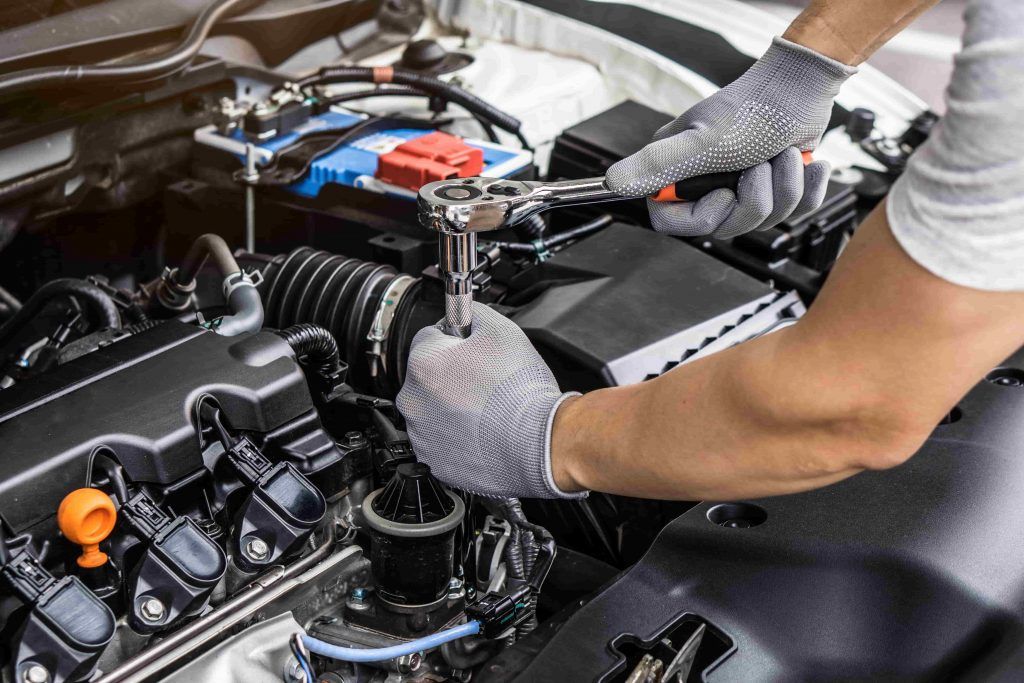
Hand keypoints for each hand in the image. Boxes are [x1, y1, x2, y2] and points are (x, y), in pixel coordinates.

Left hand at [396, 303, 584, 499]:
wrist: (536, 443)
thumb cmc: (520, 392)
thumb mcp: (501, 330)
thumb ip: (473, 311)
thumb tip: (464, 310)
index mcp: (424, 362)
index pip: (430, 337)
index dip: (456, 341)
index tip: (473, 351)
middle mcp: (413, 399)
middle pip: (428, 376)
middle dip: (451, 375)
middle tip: (485, 383)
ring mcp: (421, 433)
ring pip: (432, 410)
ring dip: (451, 408)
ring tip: (486, 409)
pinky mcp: (433, 460)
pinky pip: (439, 441)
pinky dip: (455, 437)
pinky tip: (480, 431)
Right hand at [606, 37, 855, 238]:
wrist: (804, 87)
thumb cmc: (755, 108)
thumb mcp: (703, 142)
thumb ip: (657, 165)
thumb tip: (613, 183)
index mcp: (679, 171)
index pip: (675, 222)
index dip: (705, 216)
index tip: (725, 192)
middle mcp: (706, 180)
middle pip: (726, 225)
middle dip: (755, 199)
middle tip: (760, 164)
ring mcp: (740, 185)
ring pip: (763, 220)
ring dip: (785, 187)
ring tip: (785, 155)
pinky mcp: (772, 185)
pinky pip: (792, 211)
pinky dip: (807, 187)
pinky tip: (806, 163)